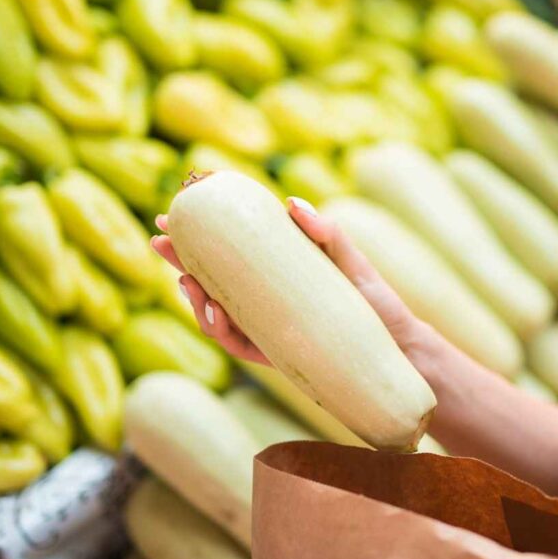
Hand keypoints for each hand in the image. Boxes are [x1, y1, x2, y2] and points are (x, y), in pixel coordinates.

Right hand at [150, 197, 424, 364]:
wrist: (398, 350)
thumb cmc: (375, 302)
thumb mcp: (351, 262)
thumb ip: (326, 233)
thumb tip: (291, 203)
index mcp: (276, 273)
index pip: (229, 252)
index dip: (195, 237)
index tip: (169, 218)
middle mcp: (265, 300)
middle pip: (211, 281)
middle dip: (180, 264)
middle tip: (160, 245)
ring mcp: (267, 328)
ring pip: (216, 315)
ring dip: (196, 301)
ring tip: (191, 285)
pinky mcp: (275, 355)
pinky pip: (239, 346)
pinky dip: (223, 332)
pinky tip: (216, 316)